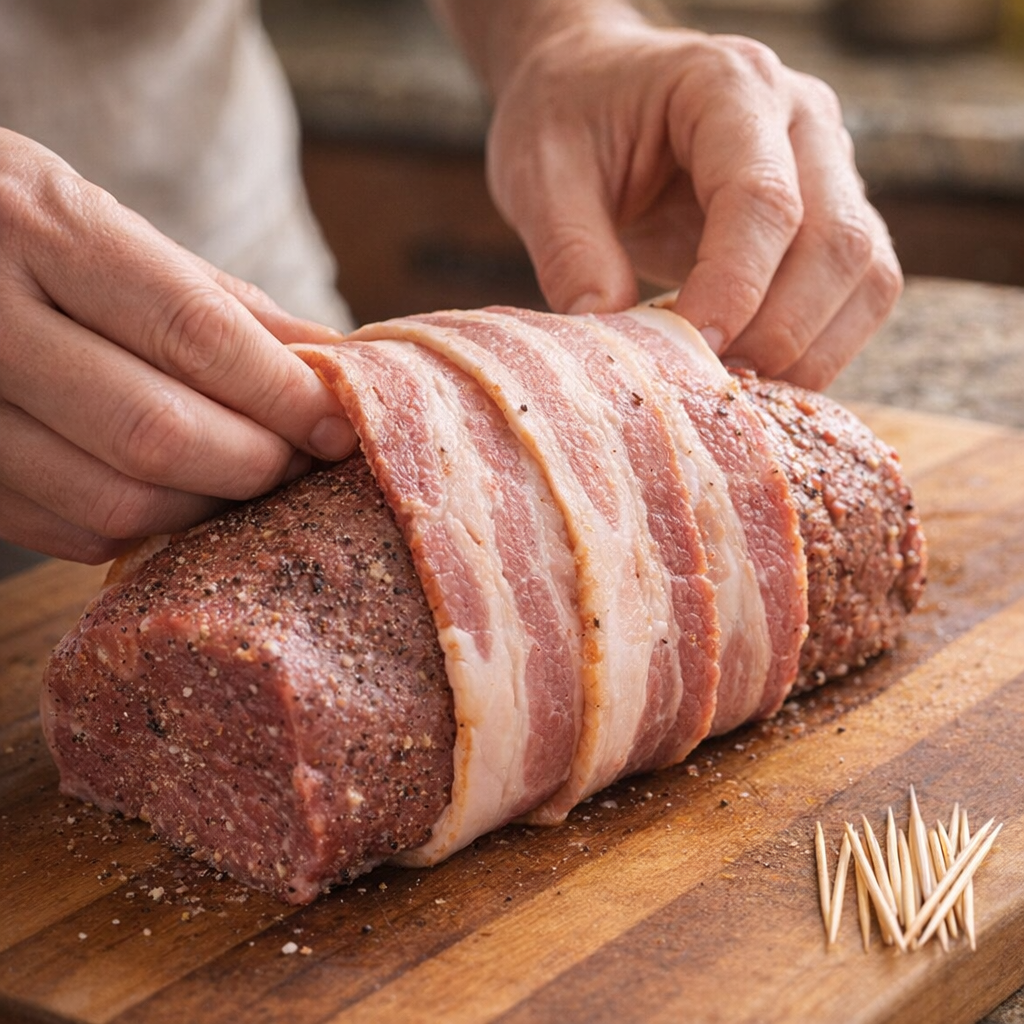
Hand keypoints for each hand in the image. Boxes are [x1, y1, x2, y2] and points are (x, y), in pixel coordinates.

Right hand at [0, 129, 355, 562]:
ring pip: (116, 500)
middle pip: (156, 432)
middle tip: (303, 457)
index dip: (283, 394)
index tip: (338, 425)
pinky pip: (73, 530)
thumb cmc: (19, 228)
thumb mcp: (113, 229)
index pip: (193, 333)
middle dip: (257, 461)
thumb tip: (334, 365)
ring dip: (209, 503)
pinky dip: (149, 523)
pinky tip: (178, 490)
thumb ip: (221, 302)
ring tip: (249, 473)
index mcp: (41, 228)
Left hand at [483, 12, 901, 387]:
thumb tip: (622, 352)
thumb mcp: (541, 175)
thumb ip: (572, 254)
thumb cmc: (568, 119)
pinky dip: (819, 349)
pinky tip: (758, 378)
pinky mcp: (832, 217)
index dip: (734, 289)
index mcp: (728, 86)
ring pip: (866, 275)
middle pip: (838, 242)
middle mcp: (801, 119)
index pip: (762, 199)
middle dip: (778, 334)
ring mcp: (830, 167)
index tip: (690, 353)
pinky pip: (860, 294)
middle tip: (711, 387)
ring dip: (810, 351)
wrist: (592, 90)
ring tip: (734, 390)